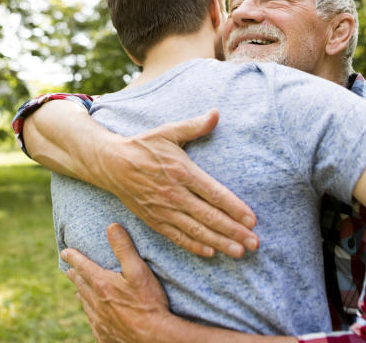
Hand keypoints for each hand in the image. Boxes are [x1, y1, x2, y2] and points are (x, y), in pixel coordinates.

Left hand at [62, 224, 173, 342]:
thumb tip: (112, 227)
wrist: (153, 337)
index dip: (72, 257)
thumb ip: (124, 248)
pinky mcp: (104, 335)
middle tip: (70, 270)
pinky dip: (91, 314)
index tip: (65, 252)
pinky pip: (92, 322)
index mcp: (102, 283)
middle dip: (74, 275)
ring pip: (84, 304)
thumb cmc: (148, 302)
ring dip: (81, 294)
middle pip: (80, 285)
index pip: (82, 265)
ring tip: (79, 291)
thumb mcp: (138, 270)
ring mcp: (99, 320)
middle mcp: (95, 302)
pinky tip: (93, 316)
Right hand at [95, 110, 257, 257]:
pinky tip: (211, 252)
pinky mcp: (153, 220)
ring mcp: (163, 209)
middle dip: (234, 231)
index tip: (253, 219)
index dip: (234, 208)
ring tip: (239, 252)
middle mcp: (173, 193)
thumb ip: (195, 126)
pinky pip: (177, 237)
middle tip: (255, 243)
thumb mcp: (169, 131)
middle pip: (209, 217)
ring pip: (195, 231)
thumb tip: (216, 113)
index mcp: (181, 171)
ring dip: (219, 242)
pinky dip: (194, 246)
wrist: (110, 163)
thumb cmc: (144, 146)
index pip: (213, 193)